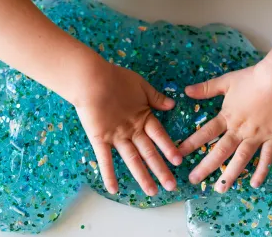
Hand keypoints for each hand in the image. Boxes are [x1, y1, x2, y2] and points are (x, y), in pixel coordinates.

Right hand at [73, 62, 182, 195]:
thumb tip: (172, 105)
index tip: (179, 161)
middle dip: (161, 170)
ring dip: (142, 176)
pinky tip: (113, 190)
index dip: (169, 148)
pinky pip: (105, 159)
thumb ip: (156, 98)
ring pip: (132, 160)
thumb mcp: (141, 86)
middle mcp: (132, 130)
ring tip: (152, 192)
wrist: (92, 78)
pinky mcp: (100, 138)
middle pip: (149, 153)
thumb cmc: (116, 79)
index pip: (160, 136)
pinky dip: (109, 174)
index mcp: (143, 117)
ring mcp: (117, 136)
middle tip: (172, 186)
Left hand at [179, 62, 271, 192]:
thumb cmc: (252, 78)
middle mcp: (239, 129)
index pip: (206, 133)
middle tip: (194, 180)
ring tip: (221, 189)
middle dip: (206, 167)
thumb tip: (186, 91)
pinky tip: (255, 184)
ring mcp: (257, 135)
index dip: (191, 144)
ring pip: (241, 158)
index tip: (178, 154)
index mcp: (227, 116)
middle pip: (220, 151)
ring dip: (230, 174)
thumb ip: (206, 88)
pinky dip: (261, 170)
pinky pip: (266, 157)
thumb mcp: (226, 81)